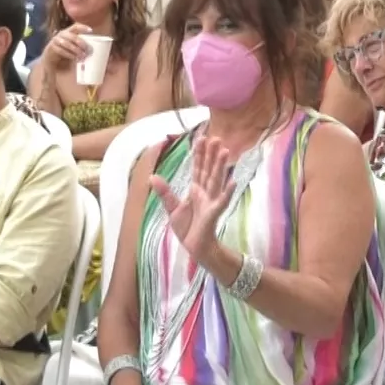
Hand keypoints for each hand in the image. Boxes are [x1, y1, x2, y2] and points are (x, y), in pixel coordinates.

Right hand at [43, 23, 92, 67]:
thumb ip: (80, 45)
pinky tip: (75, 58)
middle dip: (81, 44)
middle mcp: (62, 34)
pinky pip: (62, 51)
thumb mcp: (73, 45)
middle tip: (87, 50)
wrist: (52, 57)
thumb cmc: (66, 50)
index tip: (91, 30)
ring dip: (76, 50)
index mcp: (69, 31)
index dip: (83, 27)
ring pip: (67, 44)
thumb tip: (90, 50)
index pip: (76, 27)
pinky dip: (70, 55)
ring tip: (82, 56)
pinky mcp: (52, 47)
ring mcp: (56, 40)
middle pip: (73, 37)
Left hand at [150, 136, 238, 262]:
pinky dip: (228, 192)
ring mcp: (211, 202)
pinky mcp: (214, 213)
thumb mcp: (172, 208)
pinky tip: (233, 181)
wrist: (195, 247)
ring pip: (216, 180)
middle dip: (212, 154)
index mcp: (196, 190)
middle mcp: (205, 193)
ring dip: (221, 166)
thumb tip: (152, 176)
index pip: (198, 168)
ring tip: (225, 151)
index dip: (200, 154)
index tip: (202, 138)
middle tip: (217, 137)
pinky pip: (222, 201)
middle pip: (209, 170)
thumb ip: (165, 192)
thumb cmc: (187, 228)